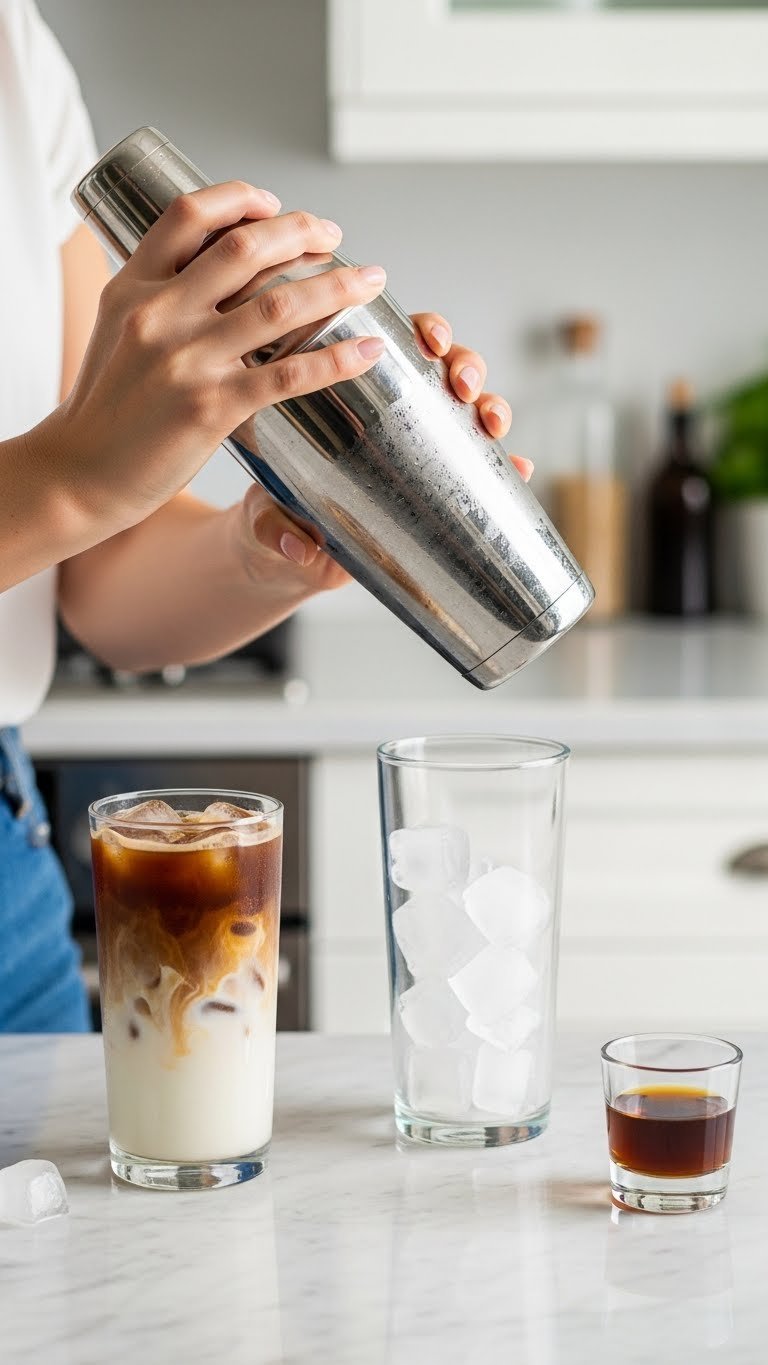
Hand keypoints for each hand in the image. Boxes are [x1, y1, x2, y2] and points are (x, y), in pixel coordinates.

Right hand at [31, 183, 389, 536]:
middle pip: (245, 248)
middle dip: (303, 232)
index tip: (276, 205)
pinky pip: (289, 375)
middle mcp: (159, 314)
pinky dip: (337, 358)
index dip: (241, 199)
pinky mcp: (212, 409)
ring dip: (336, 286)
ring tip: (370, 279)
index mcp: (134, 287)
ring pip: (278, 305)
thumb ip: (160, 296)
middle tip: (335, 235)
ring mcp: (187, 361)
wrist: (80, 474)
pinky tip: (368, 350)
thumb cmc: (107, 405)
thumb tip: (215, 267)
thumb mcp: (118, 329)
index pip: (190, 215)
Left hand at [242, 312, 530, 593]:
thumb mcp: (263, 516)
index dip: (422, 331)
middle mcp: (390, 413)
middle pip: (439, 366)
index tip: (430, 340)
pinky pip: (479, 468)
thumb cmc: (270, 517)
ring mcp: (417, 447)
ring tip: (490, 422)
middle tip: (461, 382)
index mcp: (346, 396)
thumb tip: (297, 546)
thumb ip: (273, 529)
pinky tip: (521, 469)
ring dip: (490, 403)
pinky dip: (508, 466)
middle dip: (464, 363)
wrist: (279, 561)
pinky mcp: (435, 487)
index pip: (391, 342)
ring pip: (468, 408)